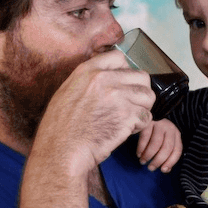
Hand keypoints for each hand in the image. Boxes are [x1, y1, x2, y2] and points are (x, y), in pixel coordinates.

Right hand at [32, 50, 155, 176]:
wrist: (61, 151)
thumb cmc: (59, 129)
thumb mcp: (66, 93)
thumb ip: (87, 82)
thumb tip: (106, 78)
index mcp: (87, 71)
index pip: (119, 57)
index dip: (125, 71)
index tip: (122, 85)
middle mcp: (104, 79)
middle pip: (141, 76)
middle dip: (140, 91)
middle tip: (132, 105)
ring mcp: (117, 96)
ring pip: (148, 96)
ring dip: (142, 109)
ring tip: (130, 120)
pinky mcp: (127, 115)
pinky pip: (146, 117)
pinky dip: (140, 126)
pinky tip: (127, 131)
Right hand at [136, 119, 181, 172]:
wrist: (148, 113)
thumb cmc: (156, 132)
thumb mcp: (164, 140)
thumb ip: (166, 154)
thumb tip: (165, 170)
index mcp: (176, 135)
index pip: (177, 150)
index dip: (171, 162)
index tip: (163, 170)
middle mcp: (170, 128)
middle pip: (167, 148)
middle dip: (158, 160)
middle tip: (150, 168)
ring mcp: (159, 124)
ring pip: (156, 143)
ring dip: (148, 155)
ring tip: (143, 161)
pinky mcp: (148, 122)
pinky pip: (145, 137)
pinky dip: (141, 148)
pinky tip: (138, 154)